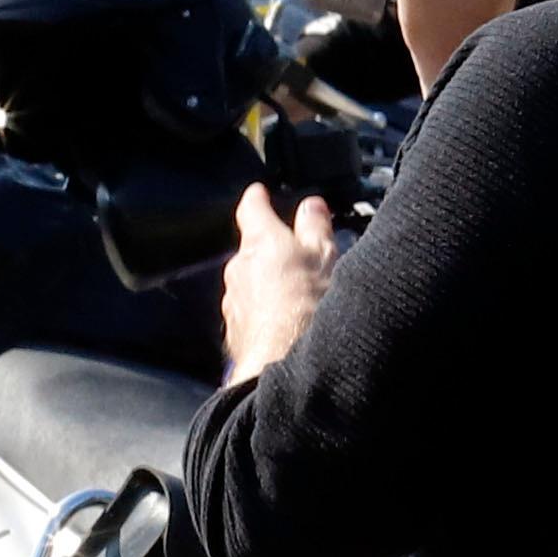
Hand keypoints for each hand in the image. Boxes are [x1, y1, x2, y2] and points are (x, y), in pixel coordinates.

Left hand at [221, 186, 339, 379]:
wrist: (281, 364)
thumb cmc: (307, 307)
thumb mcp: (325, 256)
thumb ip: (315, 226)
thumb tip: (311, 206)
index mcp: (260, 242)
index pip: (252, 208)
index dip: (258, 198)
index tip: (259, 192)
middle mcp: (238, 268)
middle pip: (252, 248)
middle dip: (271, 249)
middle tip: (299, 252)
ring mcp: (232, 301)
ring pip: (251, 282)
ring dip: (270, 283)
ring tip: (301, 294)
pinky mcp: (235, 330)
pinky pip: (250, 311)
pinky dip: (266, 310)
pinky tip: (287, 321)